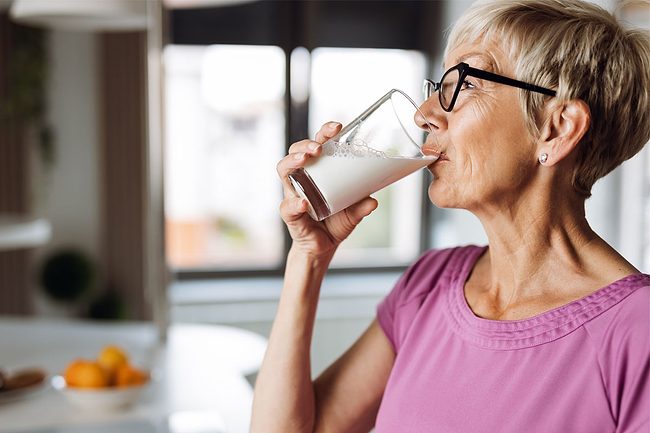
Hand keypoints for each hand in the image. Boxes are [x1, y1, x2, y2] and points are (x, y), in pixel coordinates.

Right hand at [277, 122, 377, 260]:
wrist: (323, 248)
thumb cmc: (335, 223)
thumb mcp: (354, 213)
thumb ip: (362, 206)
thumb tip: (373, 201)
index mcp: (318, 172)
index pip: (316, 145)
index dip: (324, 133)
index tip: (338, 127)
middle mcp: (302, 179)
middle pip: (295, 151)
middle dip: (305, 144)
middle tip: (319, 147)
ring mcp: (293, 194)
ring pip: (284, 170)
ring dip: (293, 161)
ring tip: (305, 160)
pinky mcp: (290, 214)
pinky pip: (287, 206)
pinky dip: (295, 203)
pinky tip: (304, 202)